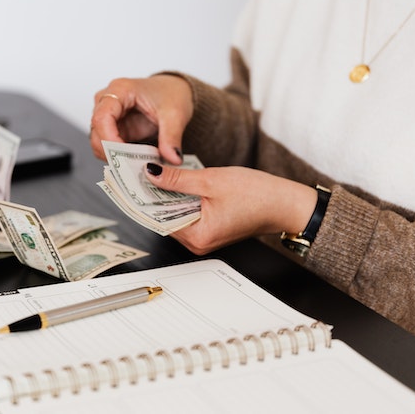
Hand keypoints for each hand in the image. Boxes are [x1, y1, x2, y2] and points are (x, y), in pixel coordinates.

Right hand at [89, 75, 193, 164]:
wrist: (175, 91)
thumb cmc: (171, 93)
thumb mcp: (175, 115)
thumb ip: (172, 137)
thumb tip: (172, 158)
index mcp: (120, 90)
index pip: (102, 117)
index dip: (109, 139)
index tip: (123, 156)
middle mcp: (108, 101)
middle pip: (96, 131)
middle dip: (111, 152)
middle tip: (131, 166)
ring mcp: (109, 115)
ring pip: (99, 142)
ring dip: (114, 156)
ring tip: (136, 164)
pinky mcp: (114, 129)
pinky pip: (108, 147)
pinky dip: (119, 157)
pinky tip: (134, 162)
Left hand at [144, 163, 317, 254]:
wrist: (285, 203)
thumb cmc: (258, 195)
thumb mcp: (211, 180)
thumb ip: (177, 179)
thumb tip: (151, 174)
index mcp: (198, 236)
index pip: (157, 218)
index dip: (142, 198)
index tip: (129, 182)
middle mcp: (198, 243)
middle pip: (164, 218)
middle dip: (153, 195)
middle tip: (140, 172)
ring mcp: (204, 238)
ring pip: (175, 215)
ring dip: (167, 196)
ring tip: (156, 174)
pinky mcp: (210, 230)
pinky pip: (187, 215)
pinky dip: (180, 200)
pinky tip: (176, 183)